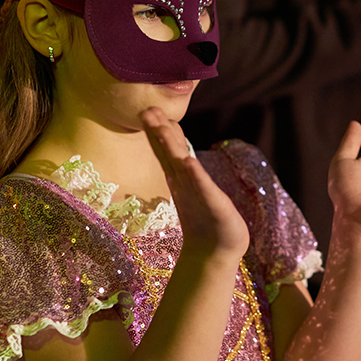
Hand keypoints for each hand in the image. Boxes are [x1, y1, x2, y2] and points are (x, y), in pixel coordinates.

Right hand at [141, 107, 249, 259]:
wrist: (215, 251)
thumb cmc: (206, 218)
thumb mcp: (195, 187)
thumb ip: (184, 167)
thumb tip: (178, 148)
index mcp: (180, 178)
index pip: (166, 150)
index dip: (156, 130)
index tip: (147, 109)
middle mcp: (184, 183)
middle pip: (167, 154)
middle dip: (157, 133)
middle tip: (145, 111)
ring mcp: (196, 193)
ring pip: (180, 166)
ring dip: (170, 147)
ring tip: (161, 126)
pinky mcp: (212, 204)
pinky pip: (201, 186)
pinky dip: (194, 175)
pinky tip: (188, 161)